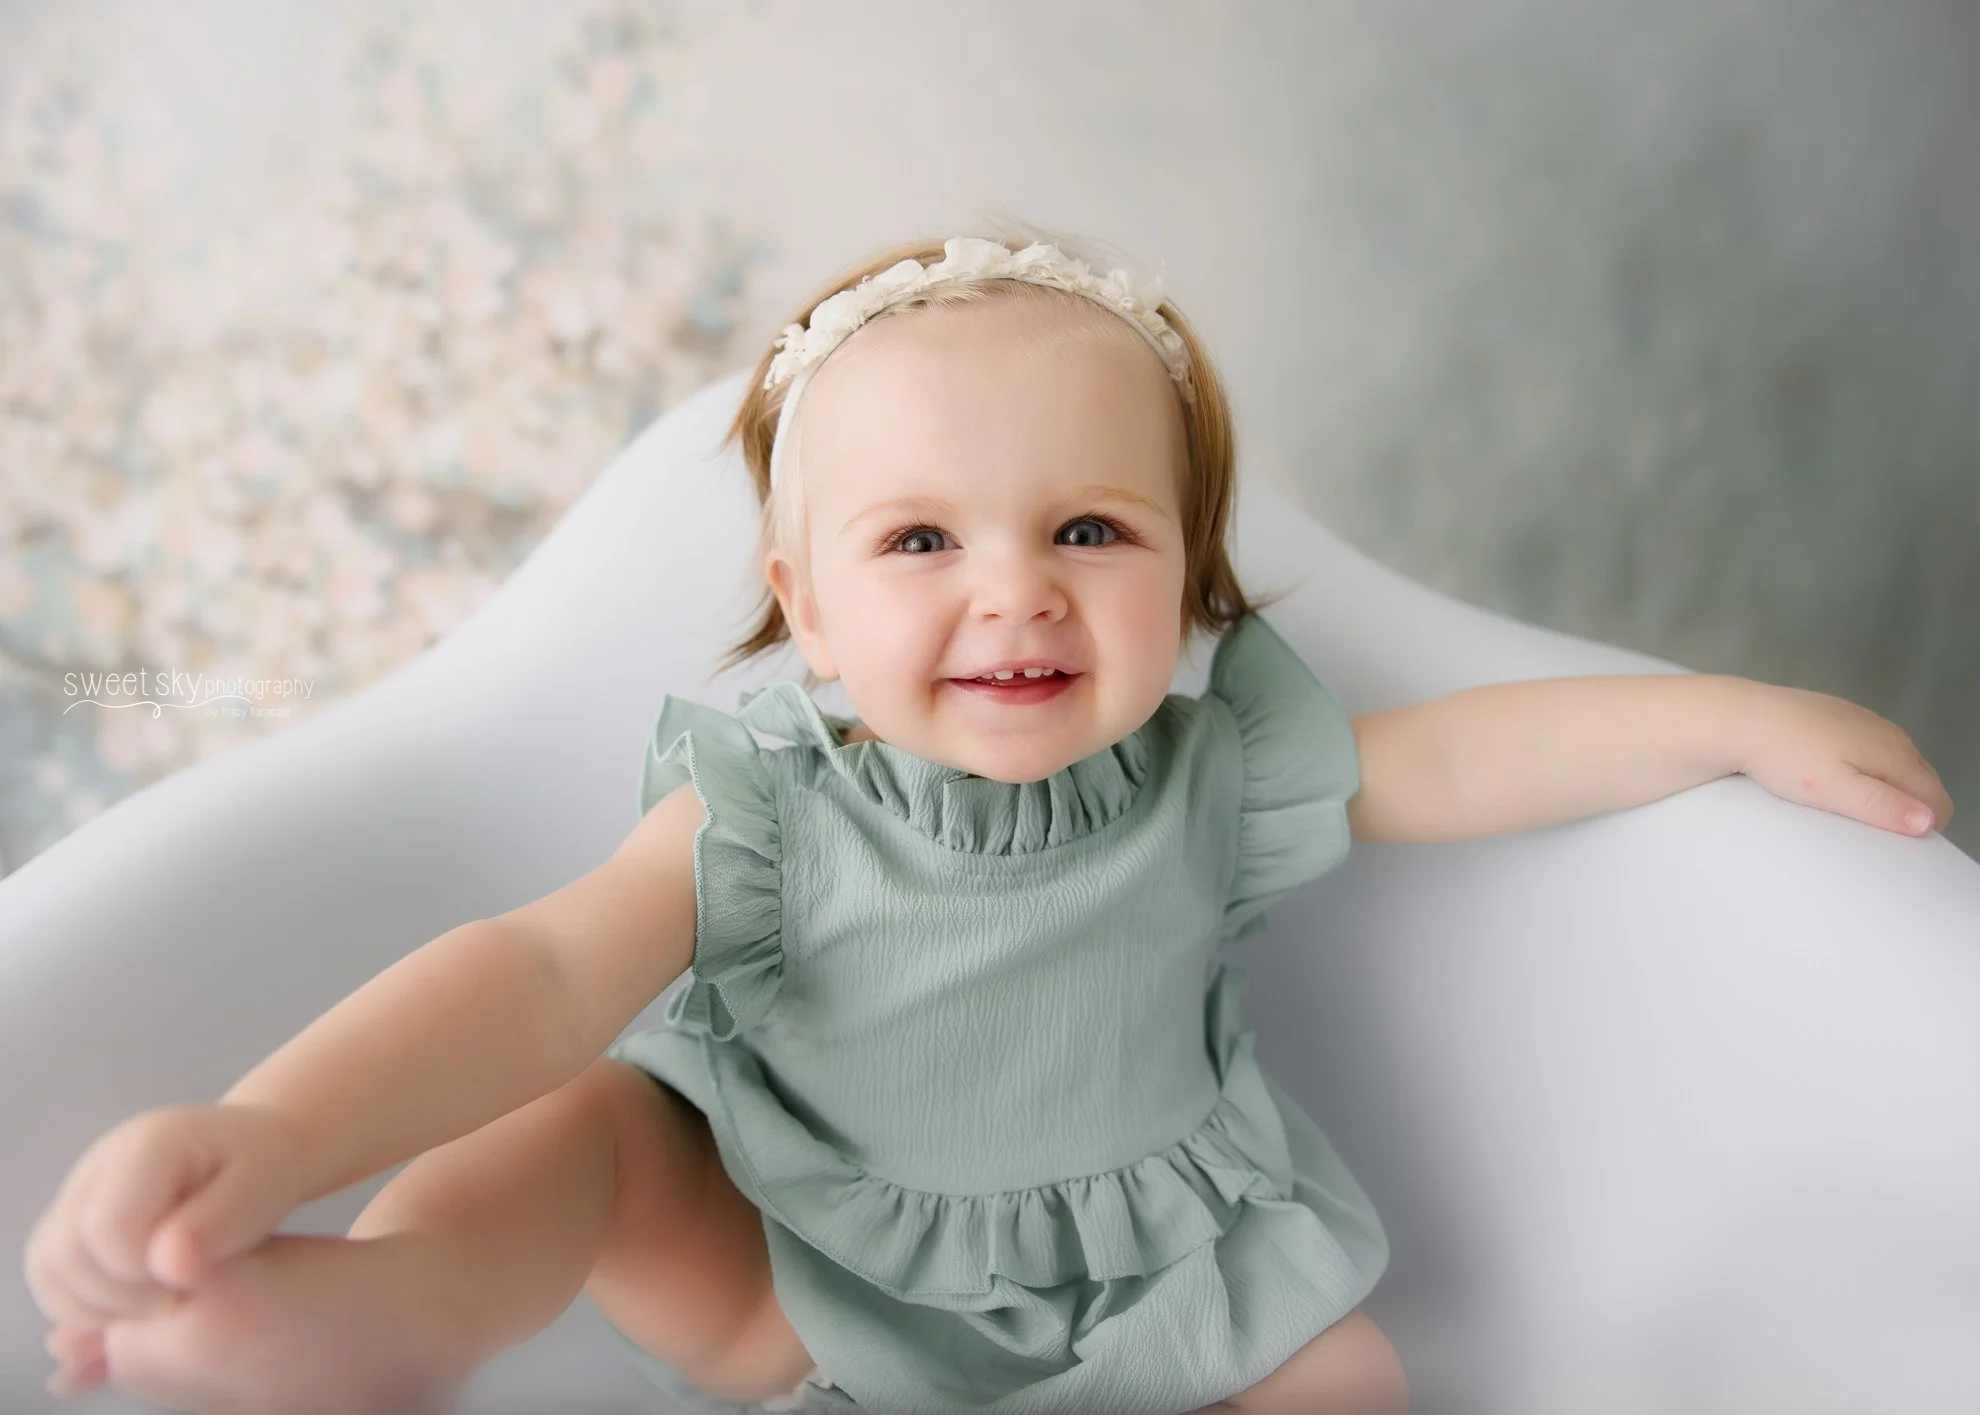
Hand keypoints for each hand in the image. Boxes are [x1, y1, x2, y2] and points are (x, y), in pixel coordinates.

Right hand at [24, 1103, 310, 1393]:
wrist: (249, 1152)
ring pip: (47, 1267)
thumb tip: (168, 1266)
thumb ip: (220, 1222)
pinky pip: (49, 1275)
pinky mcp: (70, 1220)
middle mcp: (98, 1165)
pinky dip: (83, 1303)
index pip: (108, 1226)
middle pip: (65, 1252)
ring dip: (97, 1304)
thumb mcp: (263, 1187)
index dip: (142, 1272)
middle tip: (176, 1297)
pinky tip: (136, 1302)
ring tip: (159, 1300)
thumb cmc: (262, 1168)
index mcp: (148, 1146)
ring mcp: (77, 1192)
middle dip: (119, 1295)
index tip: (190, 1280)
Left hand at [1736, 682, 1954, 835]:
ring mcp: (1864, 721)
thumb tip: (1928, 821)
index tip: (1890, 843)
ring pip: (1894, 765)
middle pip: (1920, 782)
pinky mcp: (1839, 716)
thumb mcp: (1834, 791)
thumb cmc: (1784, 757)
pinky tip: (1829, 777)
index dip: (1923, 828)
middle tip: (1865, 829)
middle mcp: (1889, 733)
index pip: (1937, 800)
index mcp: (1896, 753)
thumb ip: (1883, 806)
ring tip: (1845, 805)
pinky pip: (1867, 750)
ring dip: (1883, 789)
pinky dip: (1861, 769)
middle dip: (1906, 809)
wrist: (1740, 719)